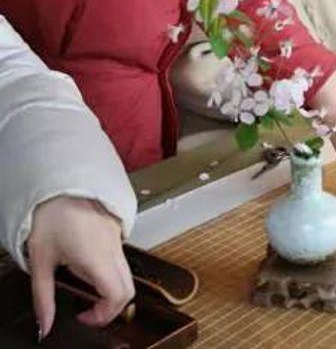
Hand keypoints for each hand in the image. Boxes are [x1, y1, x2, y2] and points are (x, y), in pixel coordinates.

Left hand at [27, 196, 133, 338]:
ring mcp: (117, 236)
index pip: (118, 296)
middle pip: (128, 288)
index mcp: (97, 257)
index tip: (84, 317)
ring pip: (126, 272)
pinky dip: (110, 269)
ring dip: (111, 287)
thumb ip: (43, 298)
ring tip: (84, 284)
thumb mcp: (39, 260)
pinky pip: (121, 256)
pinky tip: (86, 261)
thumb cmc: (50, 213)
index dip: (104, 316)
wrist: (59, 179)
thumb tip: (46, 324)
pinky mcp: (116, 228)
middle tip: (89, 310)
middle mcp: (113, 247)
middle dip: (111, 307)